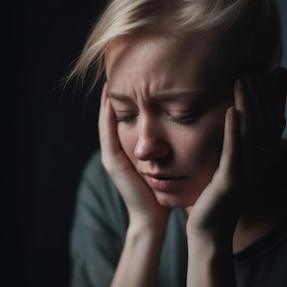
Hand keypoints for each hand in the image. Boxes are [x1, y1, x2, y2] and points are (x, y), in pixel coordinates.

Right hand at [98, 82, 170, 230]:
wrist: (153, 218)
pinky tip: (109, 98)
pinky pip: (107, 132)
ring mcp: (111, 155)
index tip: (132, 75)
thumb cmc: (161, 191)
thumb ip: (164, 146)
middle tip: (116, 68)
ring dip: (106, 99)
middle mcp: (116, 150)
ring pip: (105, 120)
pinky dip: (107, 114)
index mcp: (127, 148)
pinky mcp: (113, 161)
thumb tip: (181, 125)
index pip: (123, 116)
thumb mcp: (162, 162)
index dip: (126, 97)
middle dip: (113, 93)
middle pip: (110, 115)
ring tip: (110, 76)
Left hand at [186, 69, 286, 242]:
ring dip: (249, 104)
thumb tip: (242, 114)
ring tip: (242, 80)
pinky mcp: (230, 181)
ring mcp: (247, 172)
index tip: (269, 71)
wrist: (211, 230)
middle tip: (254, 68)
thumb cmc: (218, 194)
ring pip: (252, 132)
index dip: (273, 96)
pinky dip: (234, 131)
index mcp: (262, 157)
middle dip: (261, 93)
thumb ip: (240, 140)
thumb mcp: (233, 163)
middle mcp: (260, 162)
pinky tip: (232, 111)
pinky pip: (234, 152)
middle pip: (265, 121)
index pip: (273, 120)